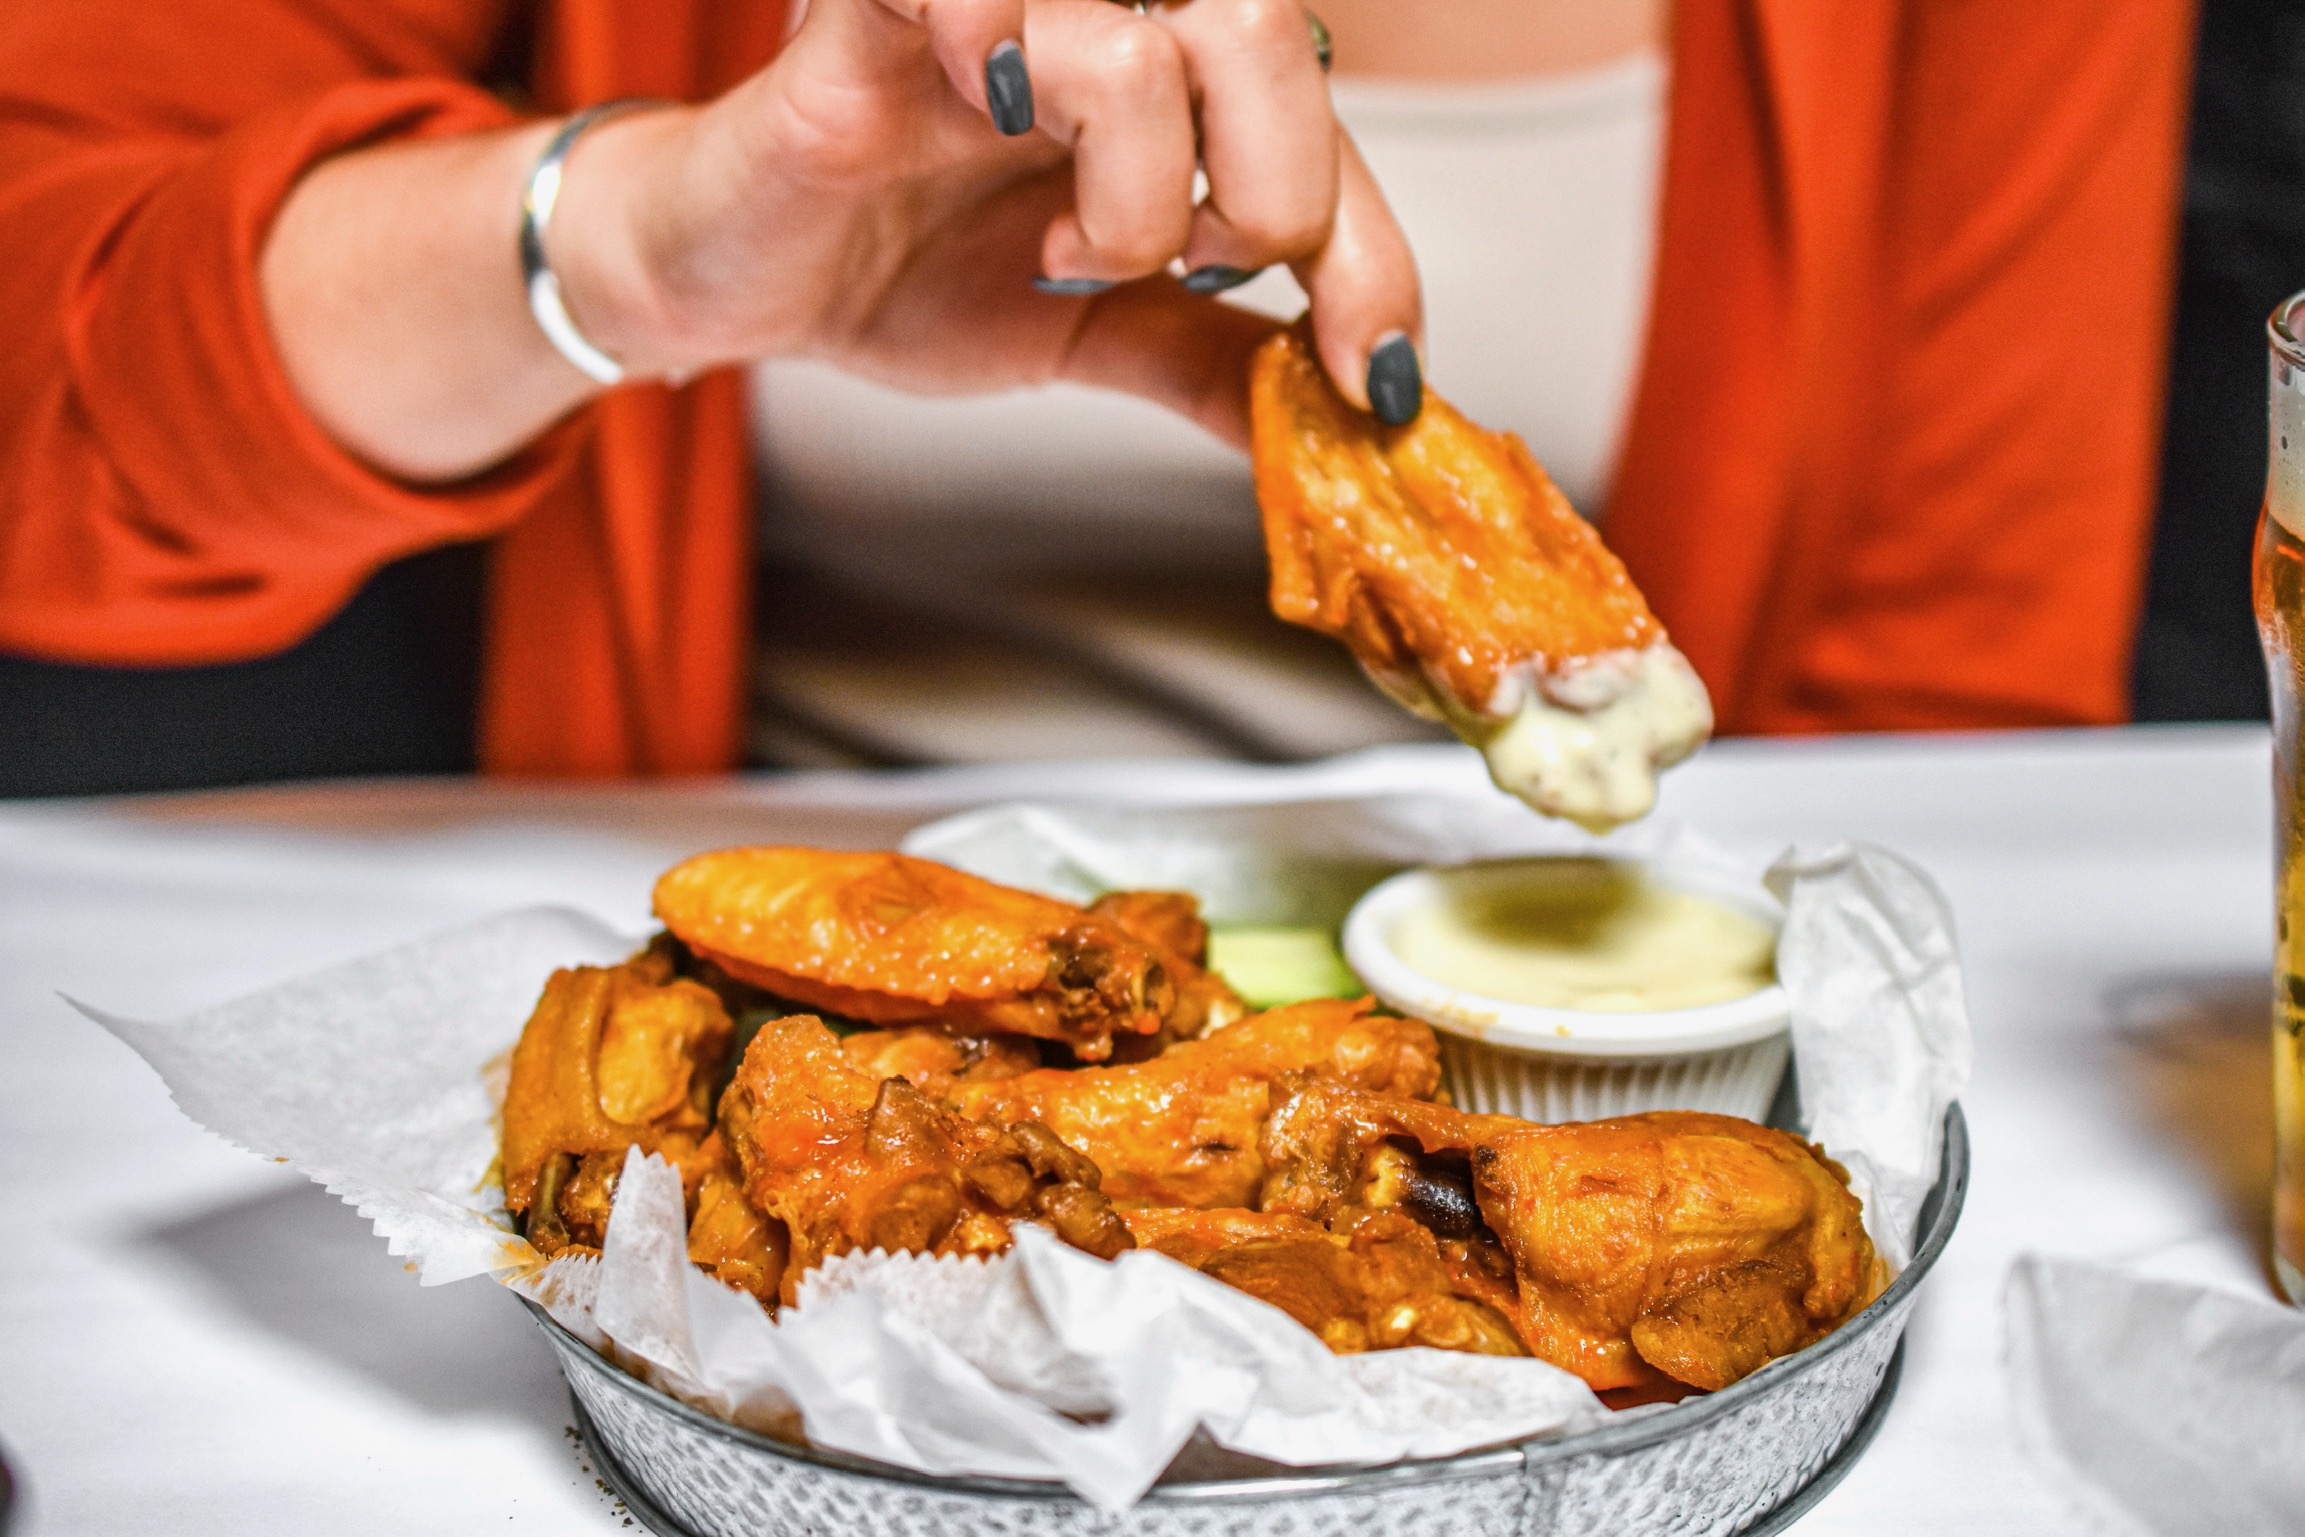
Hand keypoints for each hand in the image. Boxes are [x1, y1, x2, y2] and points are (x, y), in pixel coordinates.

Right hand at [553, 0, 1423, 443]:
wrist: (737, 280)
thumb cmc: (897, 270)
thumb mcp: (1087, 334)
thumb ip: (1210, 361)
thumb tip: (1342, 422)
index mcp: (1166, 85)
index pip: (1325, 137)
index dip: (1370, 260)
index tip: (1370, 375)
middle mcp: (1099, 20)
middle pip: (1273, 38)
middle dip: (1272, 200)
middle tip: (1189, 272)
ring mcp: (998, 12)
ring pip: (1157, 42)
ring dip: (1141, 186)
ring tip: (1066, 246)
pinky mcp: (883, 8)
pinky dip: (1012, 51)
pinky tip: (992, 119)